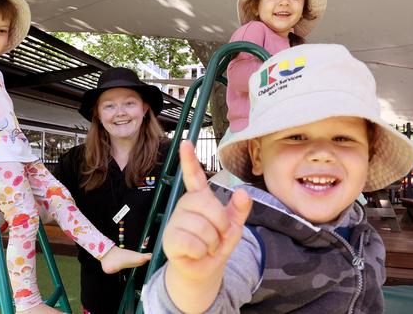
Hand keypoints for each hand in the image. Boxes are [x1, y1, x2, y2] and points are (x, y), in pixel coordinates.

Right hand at [163, 141, 252, 282]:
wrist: (203, 270)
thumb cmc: (216, 244)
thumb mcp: (233, 226)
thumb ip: (240, 210)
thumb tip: (242, 192)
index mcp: (200, 198)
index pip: (194, 176)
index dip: (190, 159)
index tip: (186, 142)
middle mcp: (185, 205)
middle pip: (209, 206)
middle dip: (221, 225)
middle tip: (218, 236)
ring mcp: (175, 221)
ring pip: (203, 228)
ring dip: (212, 243)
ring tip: (207, 247)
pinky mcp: (170, 238)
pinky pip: (194, 244)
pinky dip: (202, 253)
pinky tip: (196, 253)